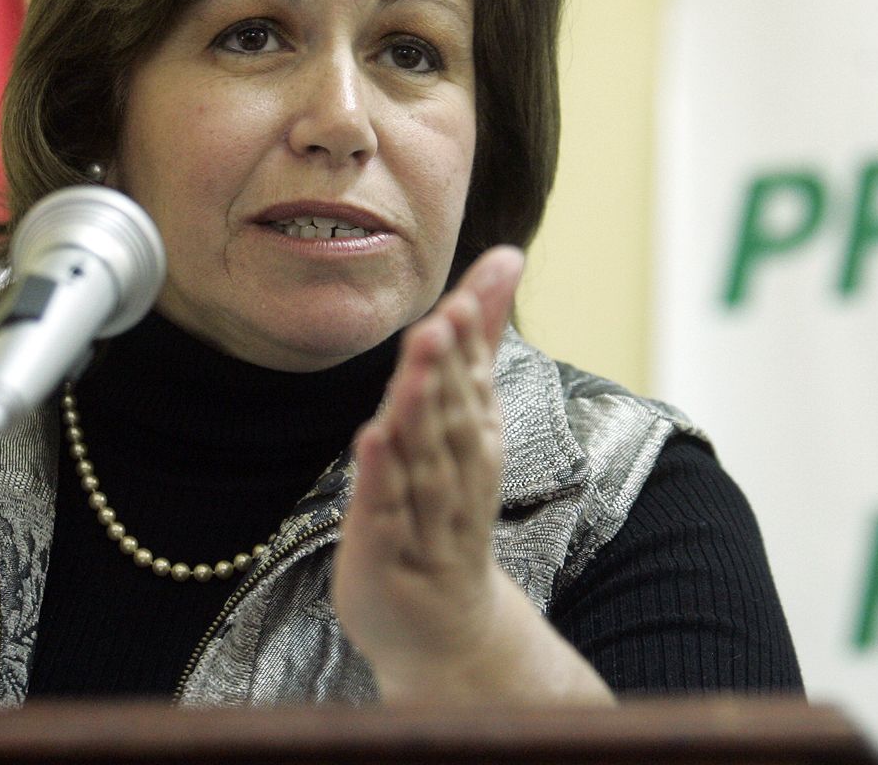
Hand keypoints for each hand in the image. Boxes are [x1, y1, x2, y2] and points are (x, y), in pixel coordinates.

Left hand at [331, 246, 612, 702]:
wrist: (444, 622)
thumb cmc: (449, 501)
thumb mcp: (469, 411)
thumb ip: (482, 334)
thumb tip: (507, 255)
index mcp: (475, 432)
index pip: (472, 379)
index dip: (467, 342)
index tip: (460, 300)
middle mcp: (455, 468)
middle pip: (451, 413)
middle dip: (447, 367)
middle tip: (442, 320)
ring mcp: (421, 511)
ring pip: (423, 456)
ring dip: (419, 410)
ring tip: (415, 366)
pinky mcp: (384, 549)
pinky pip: (383, 508)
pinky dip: (380, 476)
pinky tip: (371, 439)